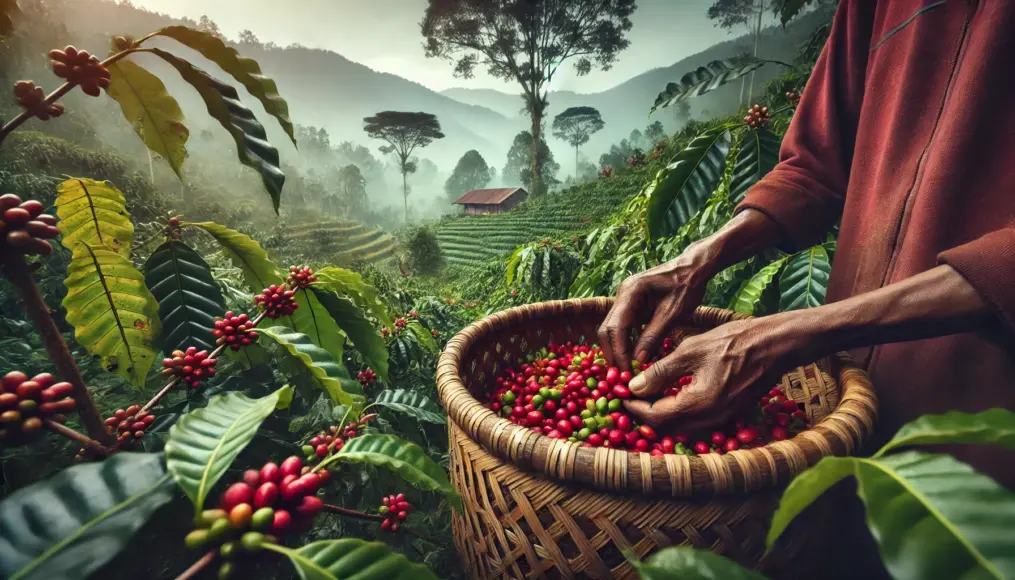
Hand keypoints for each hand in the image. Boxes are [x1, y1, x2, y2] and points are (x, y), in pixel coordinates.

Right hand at [597, 245, 716, 370]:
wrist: (694, 267)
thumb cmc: (687, 286)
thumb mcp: (673, 313)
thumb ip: (653, 336)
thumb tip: (638, 361)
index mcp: (631, 292)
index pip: (616, 328)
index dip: (619, 353)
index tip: (626, 372)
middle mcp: (622, 293)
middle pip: (608, 329)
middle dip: (614, 354)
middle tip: (623, 376)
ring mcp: (625, 298)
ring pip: (613, 329)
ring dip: (618, 349)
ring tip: (628, 370)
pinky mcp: (631, 304)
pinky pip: (623, 326)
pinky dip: (626, 341)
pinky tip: (635, 356)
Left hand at [623, 314, 810, 428]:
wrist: (774, 345)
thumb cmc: (732, 342)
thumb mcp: (689, 351)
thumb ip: (659, 372)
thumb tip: (633, 387)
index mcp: (698, 405)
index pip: (656, 417)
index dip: (634, 408)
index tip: (620, 394)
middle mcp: (710, 420)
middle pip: (668, 428)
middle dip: (645, 415)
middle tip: (630, 397)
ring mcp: (722, 420)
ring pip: (683, 427)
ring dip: (662, 416)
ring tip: (647, 396)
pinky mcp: (730, 415)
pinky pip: (698, 422)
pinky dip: (680, 413)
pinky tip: (672, 396)